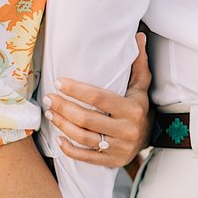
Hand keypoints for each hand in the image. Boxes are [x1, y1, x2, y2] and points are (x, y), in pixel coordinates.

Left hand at [42, 32, 151, 167]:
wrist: (150, 138)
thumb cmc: (139, 107)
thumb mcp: (141, 86)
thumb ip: (138, 62)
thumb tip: (138, 36)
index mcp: (132, 109)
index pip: (99, 98)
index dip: (76, 90)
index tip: (59, 82)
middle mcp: (127, 130)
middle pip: (87, 119)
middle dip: (63, 108)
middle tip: (48, 98)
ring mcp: (118, 148)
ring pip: (83, 137)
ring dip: (62, 125)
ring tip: (50, 113)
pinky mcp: (111, 161)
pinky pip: (85, 157)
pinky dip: (69, 149)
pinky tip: (58, 138)